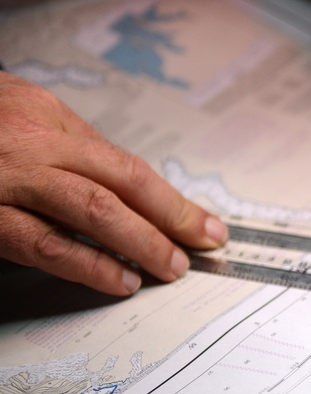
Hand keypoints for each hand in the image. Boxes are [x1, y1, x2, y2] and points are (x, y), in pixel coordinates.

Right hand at [0, 72, 227, 294]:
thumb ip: (67, 146)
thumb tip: (127, 187)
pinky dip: (83, 264)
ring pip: (87, 212)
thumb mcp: (19, 114)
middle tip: (198, 251)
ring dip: (136, 245)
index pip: (127, 165)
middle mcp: (29, 144)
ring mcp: (1, 180)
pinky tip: (113, 279)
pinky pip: (38, 243)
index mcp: (45, 117)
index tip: (207, 226)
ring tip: (165, 270)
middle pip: (118, 185)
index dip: (173, 200)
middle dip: (169, 222)